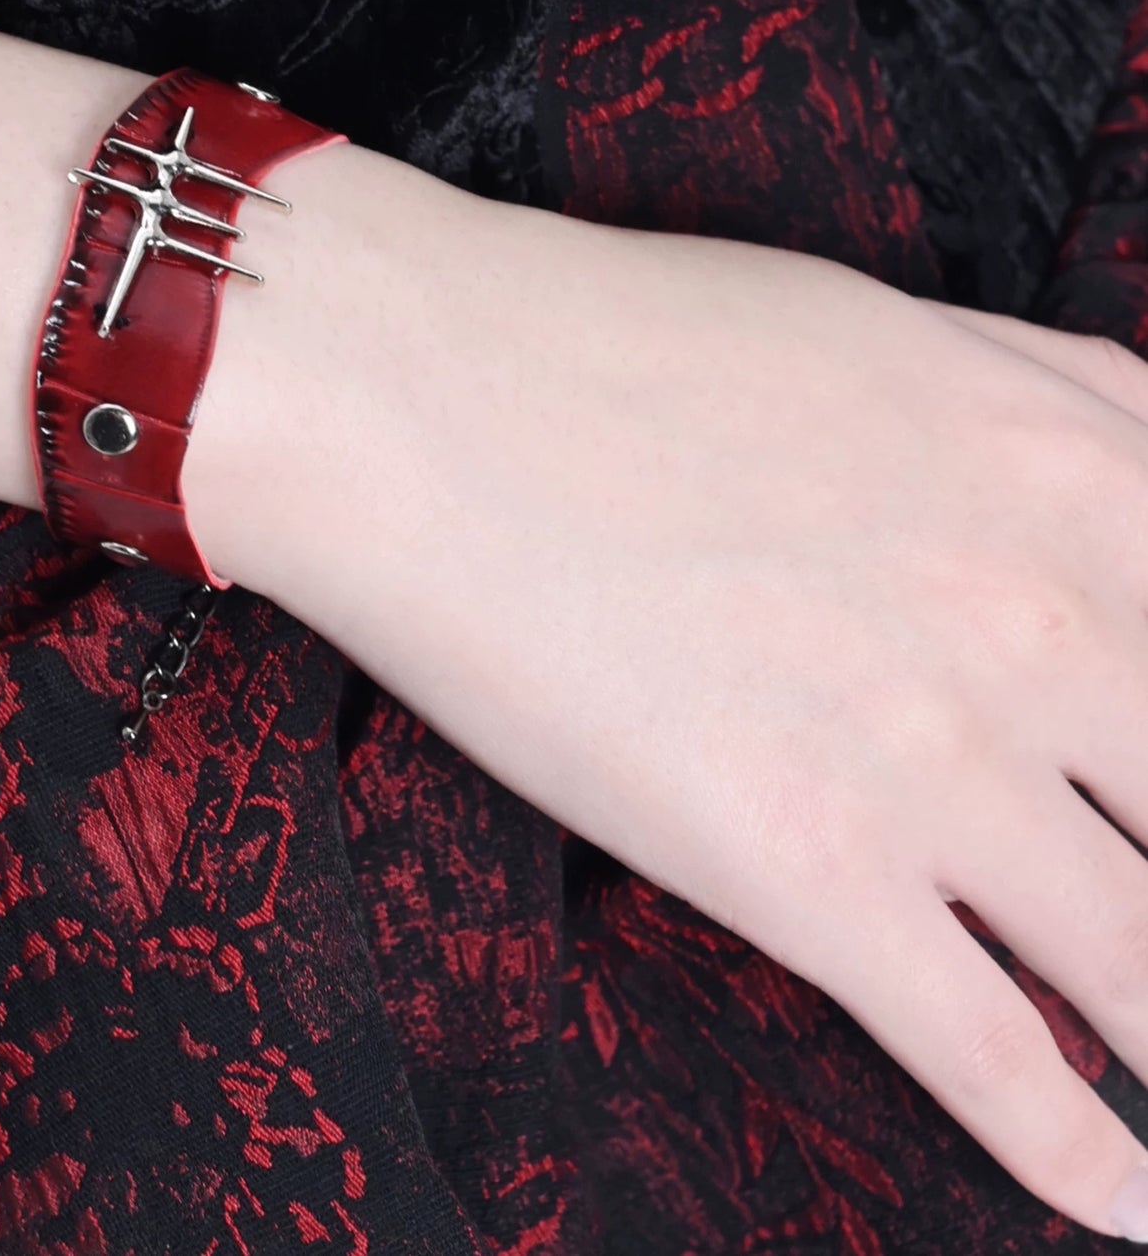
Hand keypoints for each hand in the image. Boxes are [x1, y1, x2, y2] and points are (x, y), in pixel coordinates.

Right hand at [189, 140, 1147, 1241]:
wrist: (413, 389)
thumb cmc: (619, 338)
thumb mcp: (886, 323)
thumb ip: (1064, 392)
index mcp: (1080, 481)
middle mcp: (1048, 627)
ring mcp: (933, 756)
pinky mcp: (805, 868)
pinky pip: (995, 1058)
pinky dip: (1076, 1155)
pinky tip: (1120, 1203)